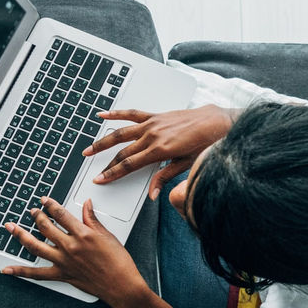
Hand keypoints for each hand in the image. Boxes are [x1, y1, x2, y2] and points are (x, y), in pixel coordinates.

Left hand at [1, 197, 150, 307]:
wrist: (121, 285)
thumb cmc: (119, 262)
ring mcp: (63, 261)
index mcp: (83, 234)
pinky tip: (7, 269)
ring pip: (35, 246)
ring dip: (20, 235)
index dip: (50, 205)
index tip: (44, 200)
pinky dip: (20, 272)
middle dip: (36, 216)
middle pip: (45, 227)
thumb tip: (87, 205)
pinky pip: (36, 274)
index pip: (61, 214)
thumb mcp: (108, 236)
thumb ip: (92, 220)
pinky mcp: (61, 275)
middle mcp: (70, 247)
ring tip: (11, 227)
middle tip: (31, 211)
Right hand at [83, 104, 236, 198]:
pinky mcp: (156, 115)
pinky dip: (116, 113)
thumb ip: (165, 177)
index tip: (100, 179)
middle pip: (122, 151)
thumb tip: (152, 194)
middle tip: (92, 170)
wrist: (218, 122)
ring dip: (103, 141)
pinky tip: (103, 114)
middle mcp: (152, 135)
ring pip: (121, 132)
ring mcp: (153, 123)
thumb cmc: (206, 143)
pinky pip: (132, 113)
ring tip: (89, 148)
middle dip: (106, 162)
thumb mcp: (186, 164)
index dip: (112, 173)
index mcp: (159, 150)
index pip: (129, 165)